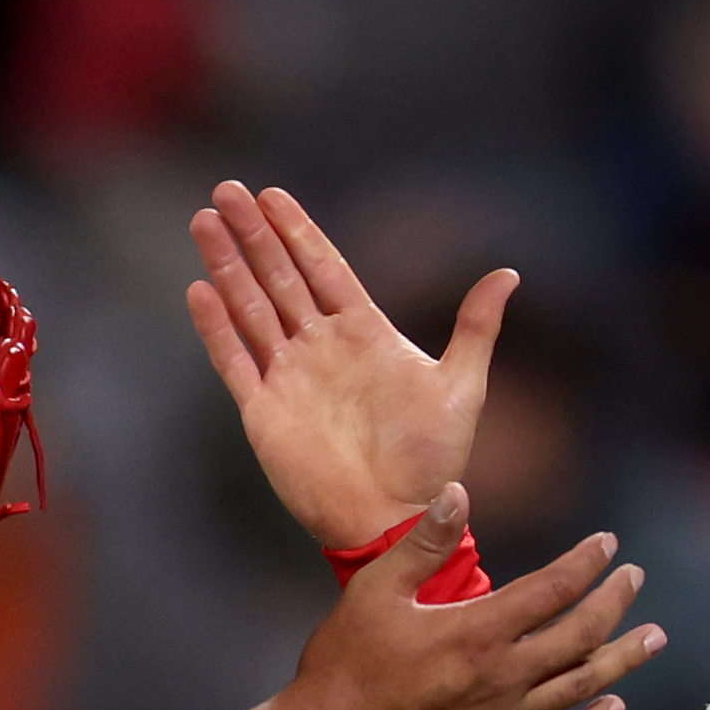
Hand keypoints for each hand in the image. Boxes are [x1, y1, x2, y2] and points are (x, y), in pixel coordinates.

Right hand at [186, 181, 514, 547]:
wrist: (397, 518)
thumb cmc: (432, 459)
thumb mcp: (463, 386)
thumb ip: (476, 328)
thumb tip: (509, 274)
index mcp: (364, 334)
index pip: (324, 269)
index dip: (298, 231)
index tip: (272, 194)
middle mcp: (321, 348)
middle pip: (280, 277)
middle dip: (254, 234)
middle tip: (228, 191)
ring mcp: (290, 377)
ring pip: (251, 309)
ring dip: (228, 266)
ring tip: (204, 222)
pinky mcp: (265, 412)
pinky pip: (235, 361)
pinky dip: (216, 328)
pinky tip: (199, 290)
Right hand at [282, 487, 660, 709]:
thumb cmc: (344, 667)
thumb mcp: (375, 591)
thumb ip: (424, 544)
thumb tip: (458, 494)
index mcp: (478, 631)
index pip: (553, 589)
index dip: (587, 563)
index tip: (609, 544)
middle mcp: (504, 677)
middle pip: (581, 634)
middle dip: (615, 602)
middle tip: (635, 579)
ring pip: (583, 686)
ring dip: (624, 658)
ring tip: (654, 638)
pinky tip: (613, 706)